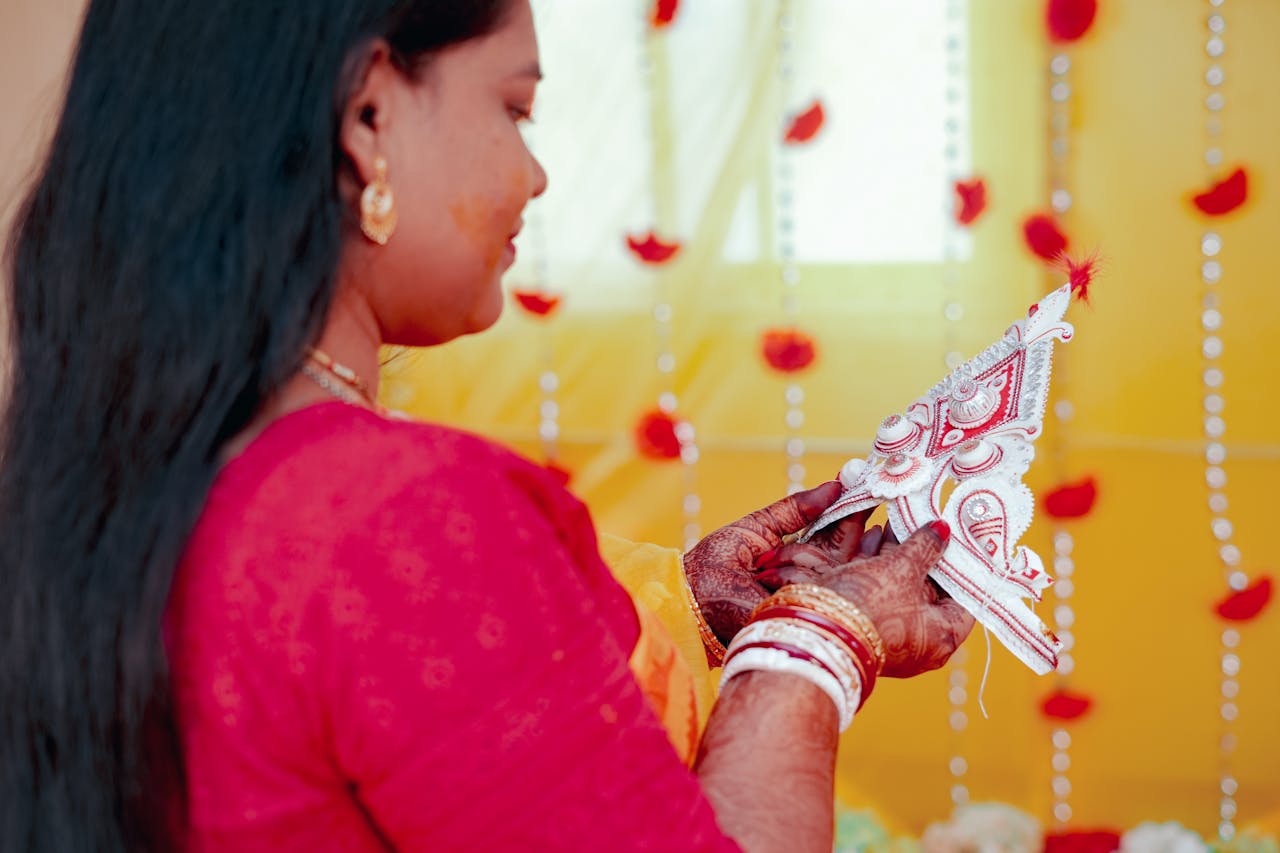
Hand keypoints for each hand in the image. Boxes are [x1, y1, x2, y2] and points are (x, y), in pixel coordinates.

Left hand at [683, 481, 857, 644]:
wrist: (692, 595)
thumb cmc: (717, 562)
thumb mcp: (759, 527)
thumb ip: (796, 509)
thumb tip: (834, 485)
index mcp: (803, 560)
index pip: (838, 536)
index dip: (851, 513)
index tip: (864, 486)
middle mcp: (813, 581)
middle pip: (847, 552)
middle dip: (852, 526)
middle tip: (865, 499)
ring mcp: (810, 599)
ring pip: (831, 567)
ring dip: (797, 557)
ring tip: (763, 564)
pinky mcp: (801, 614)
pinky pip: (813, 584)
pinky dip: (789, 571)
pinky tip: (766, 572)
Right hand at [763, 522, 974, 677]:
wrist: (815, 628)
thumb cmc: (868, 607)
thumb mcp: (902, 569)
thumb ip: (926, 547)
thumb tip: (942, 530)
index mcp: (941, 637)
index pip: (966, 600)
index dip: (964, 567)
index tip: (962, 541)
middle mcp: (919, 642)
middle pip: (932, 590)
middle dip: (927, 554)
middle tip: (930, 524)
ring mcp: (891, 632)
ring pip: (903, 586)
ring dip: (901, 554)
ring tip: (902, 520)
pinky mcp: (866, 621)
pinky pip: (880, 590)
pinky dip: (880, 564)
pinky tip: (876, 534)